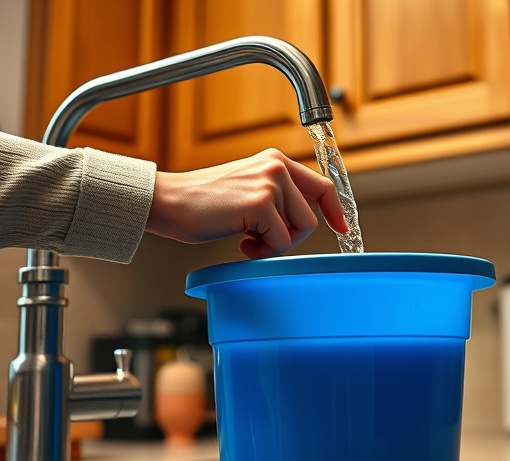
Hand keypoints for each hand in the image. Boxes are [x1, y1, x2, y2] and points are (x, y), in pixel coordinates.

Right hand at [145, 148, 346, 258]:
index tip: (341, 228)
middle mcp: (276, 167)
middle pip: (312, 216)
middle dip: (292, 236)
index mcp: (275, 160)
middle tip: (264, 240)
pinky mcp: (260, 204)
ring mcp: (270, 184)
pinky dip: (264, 251)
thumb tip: (303, 219)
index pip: (322, 185)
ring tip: (248, 239)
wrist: (169, 202)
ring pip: (299, 230)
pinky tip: (242, 243)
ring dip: (276, 244)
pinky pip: (281, 242)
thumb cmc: (202, 202)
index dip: (334, 210)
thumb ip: (276, 195)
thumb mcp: (248, 188)